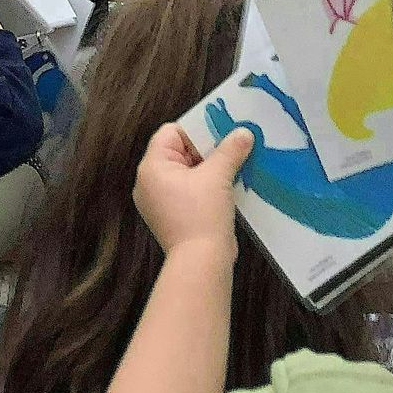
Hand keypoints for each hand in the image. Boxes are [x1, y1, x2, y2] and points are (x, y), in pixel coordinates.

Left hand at [134, 122, 252, 259]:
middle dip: (207, 149)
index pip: (170, 133)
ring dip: (210, 168)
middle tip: (232, 145)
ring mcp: (159, 201)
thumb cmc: (202, 215)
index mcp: (151, 167)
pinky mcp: (173, 216)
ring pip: (187, 172)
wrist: (201, 263)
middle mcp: (149, 182)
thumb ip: (230, 151)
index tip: (221, 131)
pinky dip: (206, 186)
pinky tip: (228, 185)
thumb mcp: (218, 177)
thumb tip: (243, 132)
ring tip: (234, 163)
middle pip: (179, 152)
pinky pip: (189, 191)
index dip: (196, 130)